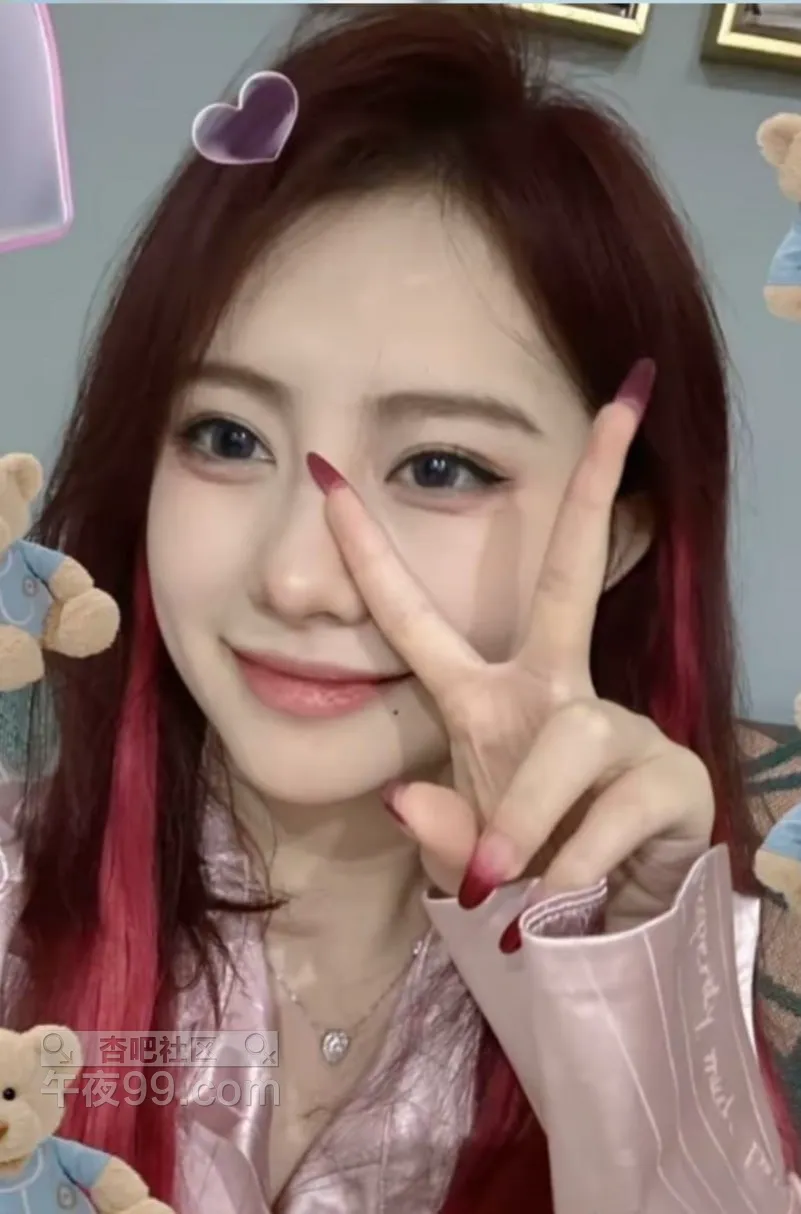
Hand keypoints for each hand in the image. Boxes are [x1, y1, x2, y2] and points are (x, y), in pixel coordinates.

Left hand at [306, 358, 713, 943]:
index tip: (330, 478)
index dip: (371, 555)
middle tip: (622, 403)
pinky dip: (577, 855)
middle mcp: (553, 691)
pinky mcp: (670, 774)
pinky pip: (614, 803)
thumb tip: (401, 794)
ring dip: (527, 813)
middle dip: (593, 492)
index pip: (420, 621)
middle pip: (572, 578)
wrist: (600, 928)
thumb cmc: (521, 871)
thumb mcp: (459, 854)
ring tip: (508, 881)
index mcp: (485, 699)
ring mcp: (617, 726)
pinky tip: (567, 886)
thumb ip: (432, 828)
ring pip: (570, 734)